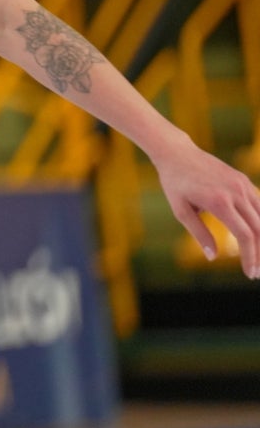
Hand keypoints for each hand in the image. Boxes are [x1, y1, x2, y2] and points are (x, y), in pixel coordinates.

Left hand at [154, 138, 259, 278]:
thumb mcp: (180, 210)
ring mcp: (242, 184)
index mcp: (219, 202)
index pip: (245, 235)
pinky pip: (259, 204)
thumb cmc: (175, 183)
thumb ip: (199, 233)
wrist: (177, 154)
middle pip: (259, 229)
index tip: (250, 274)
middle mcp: (236, 192)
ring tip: (259, 257)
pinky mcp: (244, 180)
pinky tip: (258, 236)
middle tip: (257, 272)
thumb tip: (213, 257)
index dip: (251, 257)